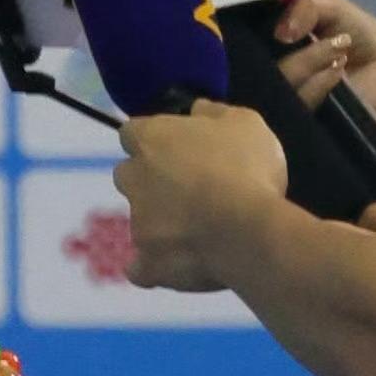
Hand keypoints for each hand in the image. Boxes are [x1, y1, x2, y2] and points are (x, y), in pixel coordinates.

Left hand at [110, 102, 290, 289]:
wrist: (246, 230)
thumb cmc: (247, 168)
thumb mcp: (246, 123)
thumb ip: (216, 113)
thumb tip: (197, 108)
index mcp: (152, 139)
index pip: (133, 132)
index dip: (154, 140)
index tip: (178, 148)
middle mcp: (134, 178)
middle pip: (129, 175)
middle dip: (150, 181)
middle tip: (189, 189)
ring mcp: (137, 223)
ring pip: (140, 220)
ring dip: (160, 222)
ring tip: (199, 231)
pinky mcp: (148, 263)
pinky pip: (141, 267)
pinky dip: (154, 266)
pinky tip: (177, 264)